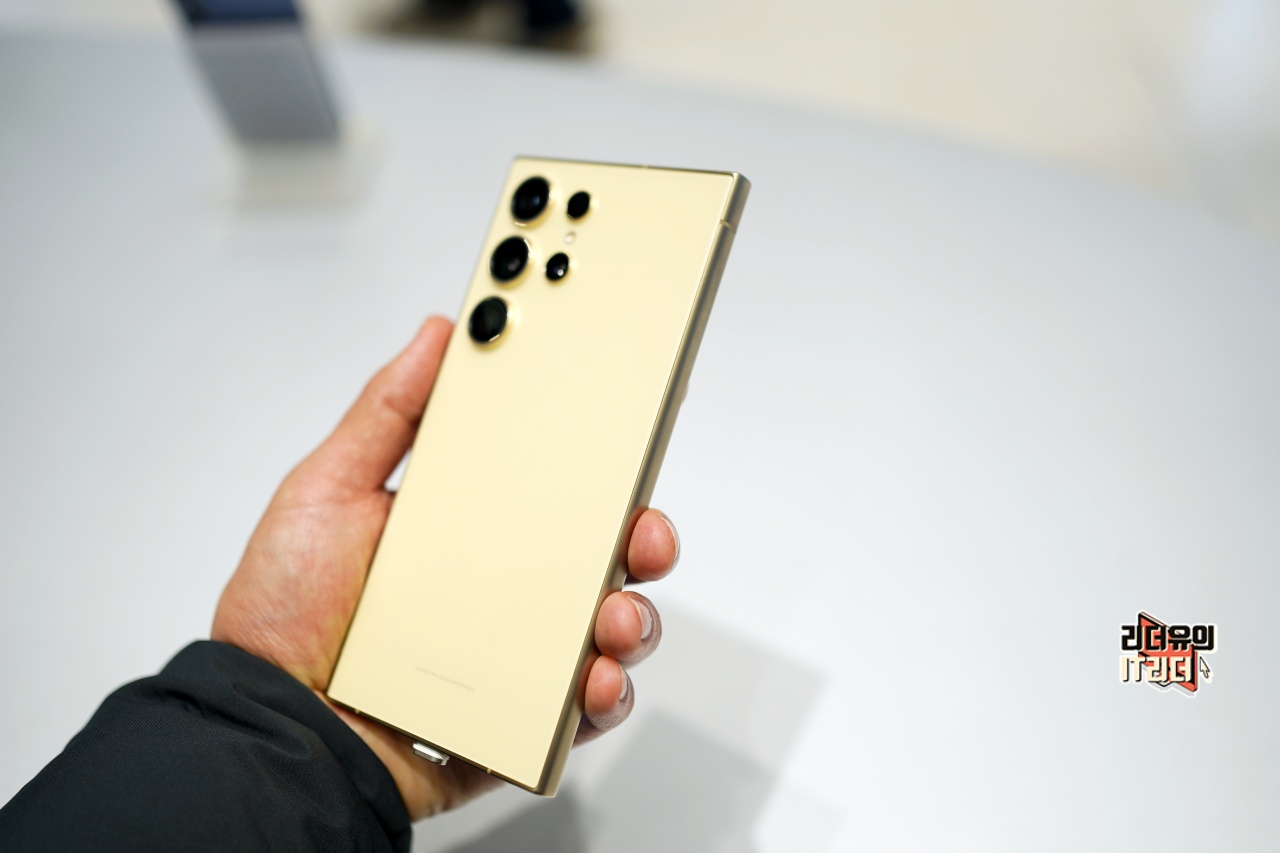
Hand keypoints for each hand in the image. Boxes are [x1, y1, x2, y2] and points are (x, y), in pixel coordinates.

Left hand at [211, 317, 678, 817]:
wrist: (267, 727)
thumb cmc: (283, 613)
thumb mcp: (327, 491)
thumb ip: (388, 412)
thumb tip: (440, 331)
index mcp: (468, 529)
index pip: (553, 485)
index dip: (600, 460)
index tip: (630, 428)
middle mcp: (502, 588)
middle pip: (601, 554)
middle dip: (642, 537)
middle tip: (642, 531)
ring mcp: (516, 657)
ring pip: (610, 627)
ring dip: (633, 617)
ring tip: (611, 619)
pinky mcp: (519, 722)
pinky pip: (585, 708)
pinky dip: (604, 693)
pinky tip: (590, 680)